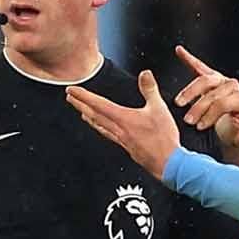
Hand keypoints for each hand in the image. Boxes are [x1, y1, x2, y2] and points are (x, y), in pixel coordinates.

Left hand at [66, 70, 180, 177]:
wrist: (168, 163)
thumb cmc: (163, 139)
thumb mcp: (159, 109)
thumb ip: (150, 90)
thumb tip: (145, 74)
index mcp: (123, 119)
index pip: (99, 104)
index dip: (84, 96)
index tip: (72, 90)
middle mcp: (118, 130)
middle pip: (94, 115)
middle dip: (80, 105)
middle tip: (70, 98)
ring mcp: (121, 140)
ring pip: (99, 126)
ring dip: (88, 118)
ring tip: (81, 112)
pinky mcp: (127, 147)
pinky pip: (108, 135)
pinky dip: (101, 128)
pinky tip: (102, 129)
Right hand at [172, 45, 238, 150]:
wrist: (236, 127)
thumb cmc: (236, 134)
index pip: (223, 103)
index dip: (210, 115)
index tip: (199, 127)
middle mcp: (233, 86)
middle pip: (212, 93)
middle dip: (198, 107)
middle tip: (188, 120)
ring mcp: (222, 80)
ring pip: (204, 79)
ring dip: (190, 91)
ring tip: (179, 103)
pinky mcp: (212, 78)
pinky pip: (200, 67)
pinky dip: (189, 59)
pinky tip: (179, 51)